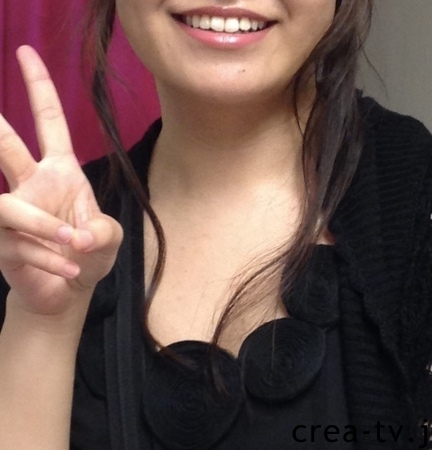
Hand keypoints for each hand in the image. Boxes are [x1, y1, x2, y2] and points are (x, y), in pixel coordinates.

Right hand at [0, 46, 122, 318]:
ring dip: (43, 225)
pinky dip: (51, 260)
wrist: (71, 287)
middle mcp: (31, 185)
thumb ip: (102, 231)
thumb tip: (78, 238)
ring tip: (74, 242)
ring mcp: (14, 213)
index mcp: (60, 171)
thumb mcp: (109, 237)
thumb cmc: (91, 254)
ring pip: (8, 206)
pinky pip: (19, 246)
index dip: (40, 89)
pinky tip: (72, 270)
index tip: (26, 51)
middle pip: (5, 147)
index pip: (49, 123)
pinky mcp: (3, 245)